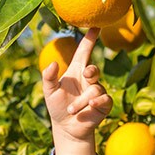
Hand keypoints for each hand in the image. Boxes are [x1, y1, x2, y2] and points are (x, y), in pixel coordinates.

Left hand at [42, 28, 111, 154]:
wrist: (66, 128)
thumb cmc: (57, 107)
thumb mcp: (49, 91)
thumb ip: (48, 77)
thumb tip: (52, 63)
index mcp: (76, 71)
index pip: (84, 51)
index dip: (90, 39)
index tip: (96, 26)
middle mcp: (88, 80)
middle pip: (94, 69)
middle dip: (91, 70)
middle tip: (86, 73)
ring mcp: (97, 91)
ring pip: (95, 89)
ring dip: (82, 100)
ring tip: (72, 110)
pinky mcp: (104, 104)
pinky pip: (105, 99)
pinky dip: (97, 102)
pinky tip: (90, 107)